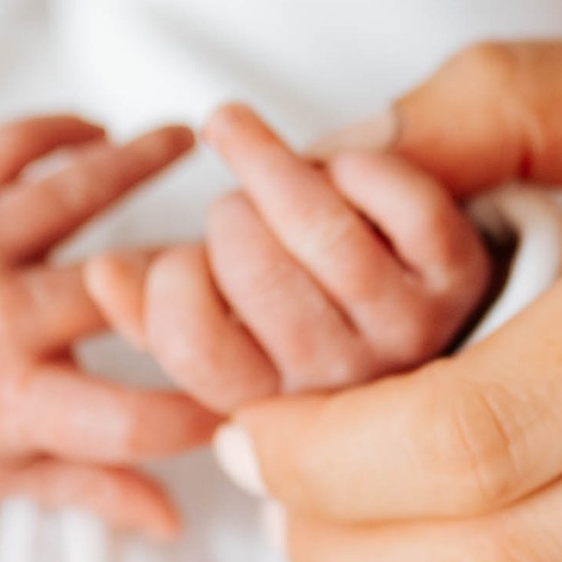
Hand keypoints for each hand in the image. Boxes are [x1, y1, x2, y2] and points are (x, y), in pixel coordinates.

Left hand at [0, 116, 217, 537]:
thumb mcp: (2, 475)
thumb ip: (93, 489)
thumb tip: (177, 523)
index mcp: (11, 403)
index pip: (125, 419)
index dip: (197, 411)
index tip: (251, 390)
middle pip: (114, 289)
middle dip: (191, 268)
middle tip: (249, 243)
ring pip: (66, 194)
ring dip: (136, 160)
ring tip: (191, 137)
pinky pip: (1, 150)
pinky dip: (51, 130)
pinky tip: (97, 131)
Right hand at [82, 102, 493, 410]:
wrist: (422, 277)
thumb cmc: (298, 291)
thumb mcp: (208, 310)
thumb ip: (147, 306)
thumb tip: (102, 274)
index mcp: (271, 406)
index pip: (195, 349)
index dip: (168, 284)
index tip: (178, 259)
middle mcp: (342, 382)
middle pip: (254, 273)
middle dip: (228, 218)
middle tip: (234, 212)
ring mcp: (407, 329)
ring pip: (323, 233)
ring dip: (278, 169)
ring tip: (261, 156)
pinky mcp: (458, 274)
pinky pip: (403, 204)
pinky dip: (363, 165)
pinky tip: (343, 167)